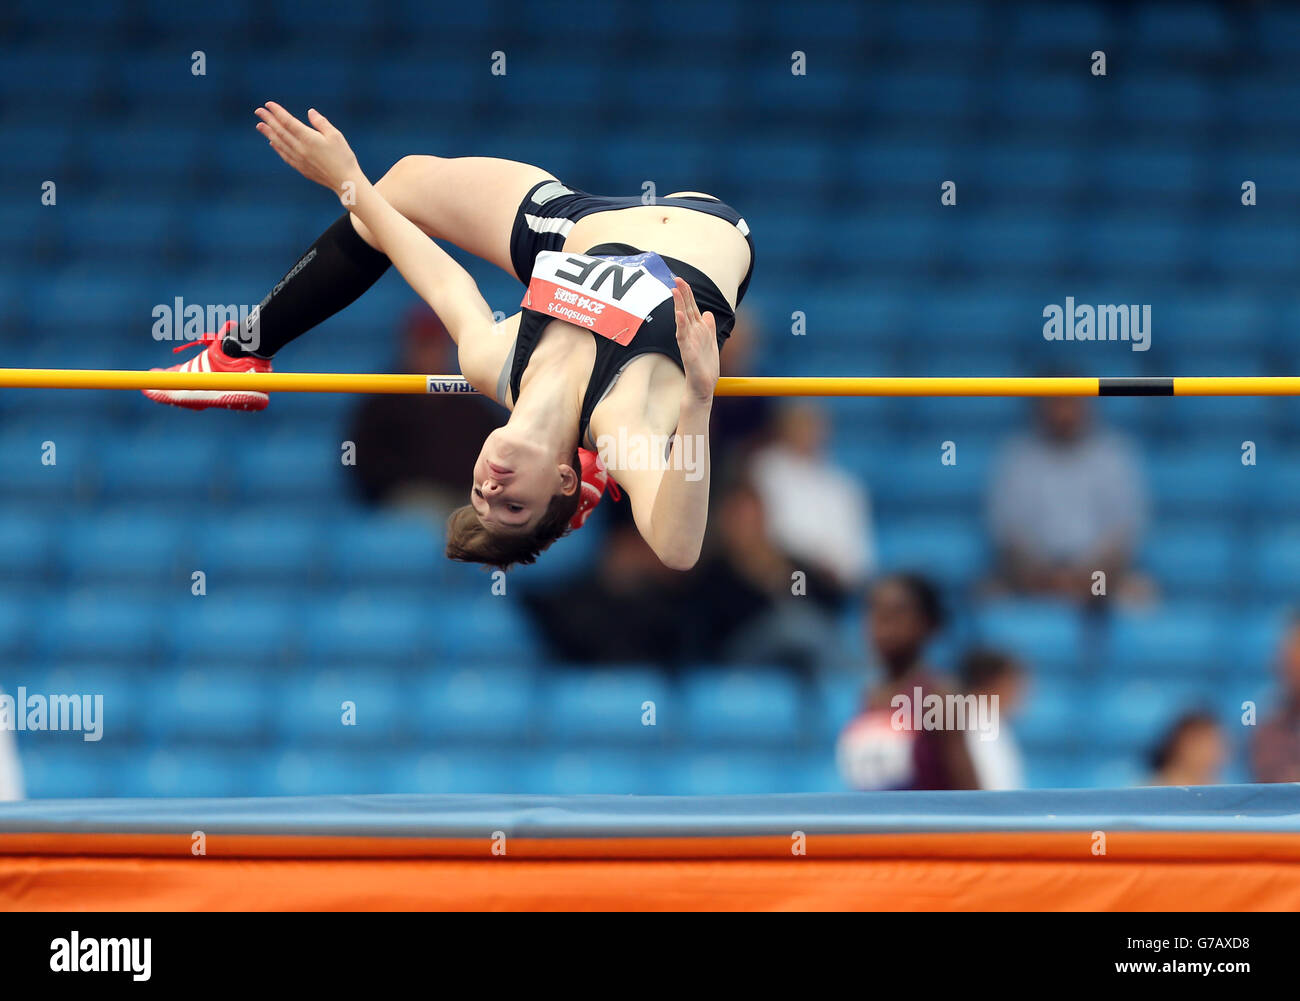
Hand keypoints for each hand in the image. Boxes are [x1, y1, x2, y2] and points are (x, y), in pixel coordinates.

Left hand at [254, 102, 362, 199]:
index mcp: (308, 138)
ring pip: (280, 144)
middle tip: (258, 111)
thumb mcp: (335, 135)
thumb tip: (310, 112)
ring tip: (260, 125)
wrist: (345, 182)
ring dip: (269, 133)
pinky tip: (272, 143)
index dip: (277, 112)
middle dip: (268, 120)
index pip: (288, 122)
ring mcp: (299, 159)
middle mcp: (300, 148)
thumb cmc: (343, 157)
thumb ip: (321, 123)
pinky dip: (277, 148)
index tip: (268, 104)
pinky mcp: (301, 168)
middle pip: (280, 132)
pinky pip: (285, 156)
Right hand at [672, 277, 718, 403]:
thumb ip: (708, 327)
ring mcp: (688, 342)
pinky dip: (681, 325)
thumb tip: (707, 313)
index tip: (681, 280)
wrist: (703, 386)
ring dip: (678, 305)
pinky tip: (679, 315)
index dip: (687, 294)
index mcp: (697, 330)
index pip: (690, 307)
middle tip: (676, 279)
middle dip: (682, 294)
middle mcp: (691, 333)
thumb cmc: (704, 366)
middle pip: (685, 309)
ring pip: (682, 320)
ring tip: (675, 291)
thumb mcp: (710, 342)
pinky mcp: (687, 352)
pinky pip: (683, 337)